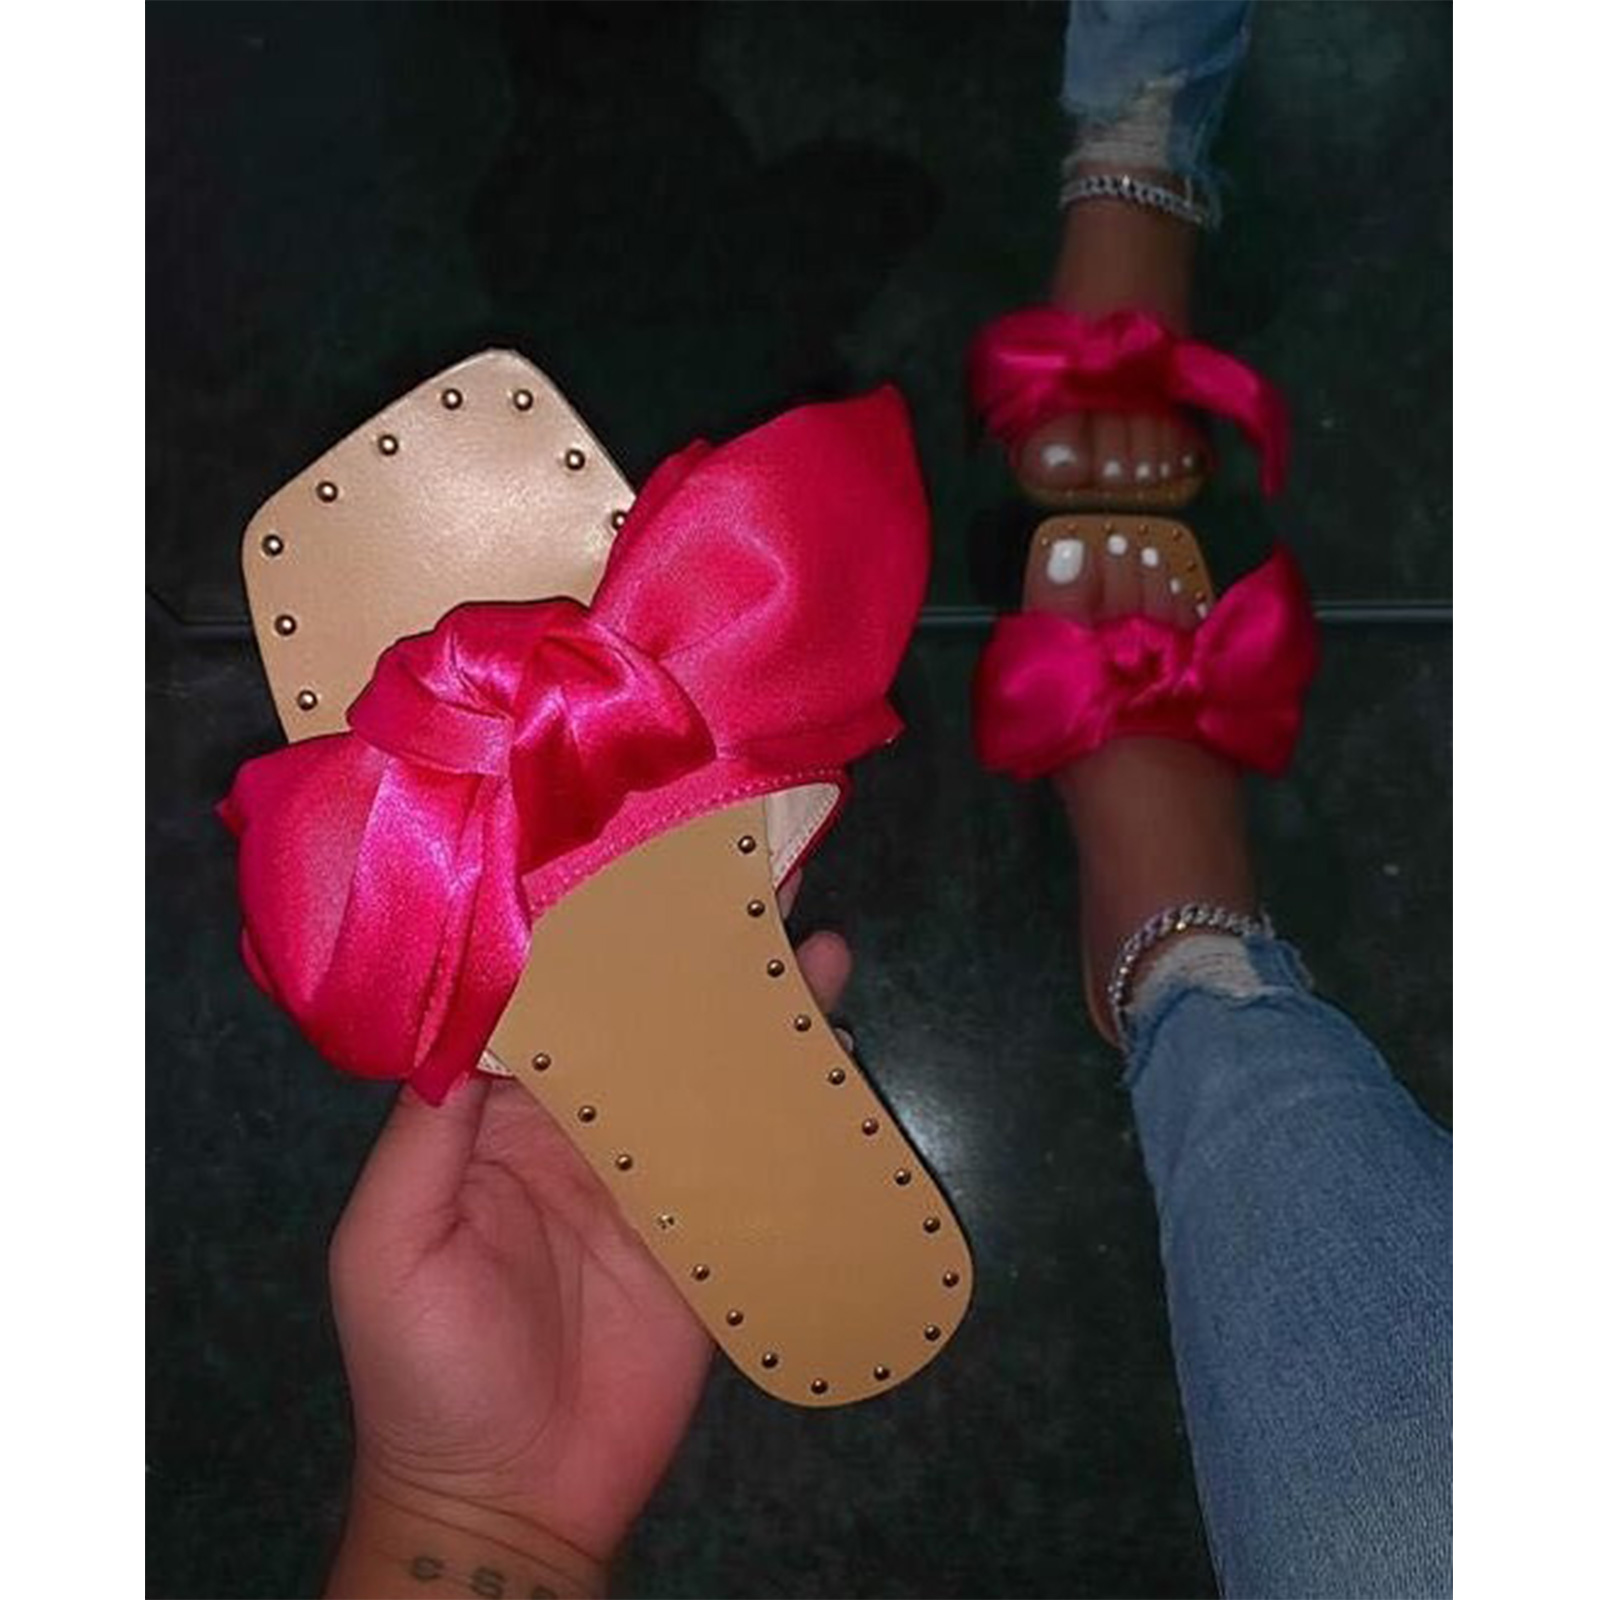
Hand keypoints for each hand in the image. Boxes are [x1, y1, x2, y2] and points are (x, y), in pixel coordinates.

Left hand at [326, 898, 851, 1596]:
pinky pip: (759, 1145)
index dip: (585, 933)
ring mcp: (655, 1171)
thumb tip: (480, 1005)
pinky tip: (830, 1028)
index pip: (549, 1000)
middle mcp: (583, 1124)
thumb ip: (431, 1129)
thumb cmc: (427, 1371)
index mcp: (500, 1115)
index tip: (627, 858)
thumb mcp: (390, 1244)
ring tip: (802, 919)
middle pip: (641, 1017)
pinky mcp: (714, 1224)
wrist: (512, 1500)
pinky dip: (798, 1088)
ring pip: (708, 1065)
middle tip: (738, 861)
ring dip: (752, 995)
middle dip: (685, 943)